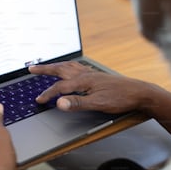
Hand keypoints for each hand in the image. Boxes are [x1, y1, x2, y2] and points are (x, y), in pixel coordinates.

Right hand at [29, 61, 151, 113]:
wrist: (138, 93)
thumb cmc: (120, 98)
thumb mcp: (97, 104)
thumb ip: (77, 103)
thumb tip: (58, 102)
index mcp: (83, 81)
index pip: (60, 87)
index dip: (48, 94)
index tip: (39, 100)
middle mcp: (85, 74)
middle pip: (60, 69)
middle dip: (44, 69)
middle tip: (32, 68)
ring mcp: (91, 74)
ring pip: (68, 66)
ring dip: (55, 66)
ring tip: (47, 66)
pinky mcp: (96, 75)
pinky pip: (77, 67)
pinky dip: (68, 67)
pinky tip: (70, 69)